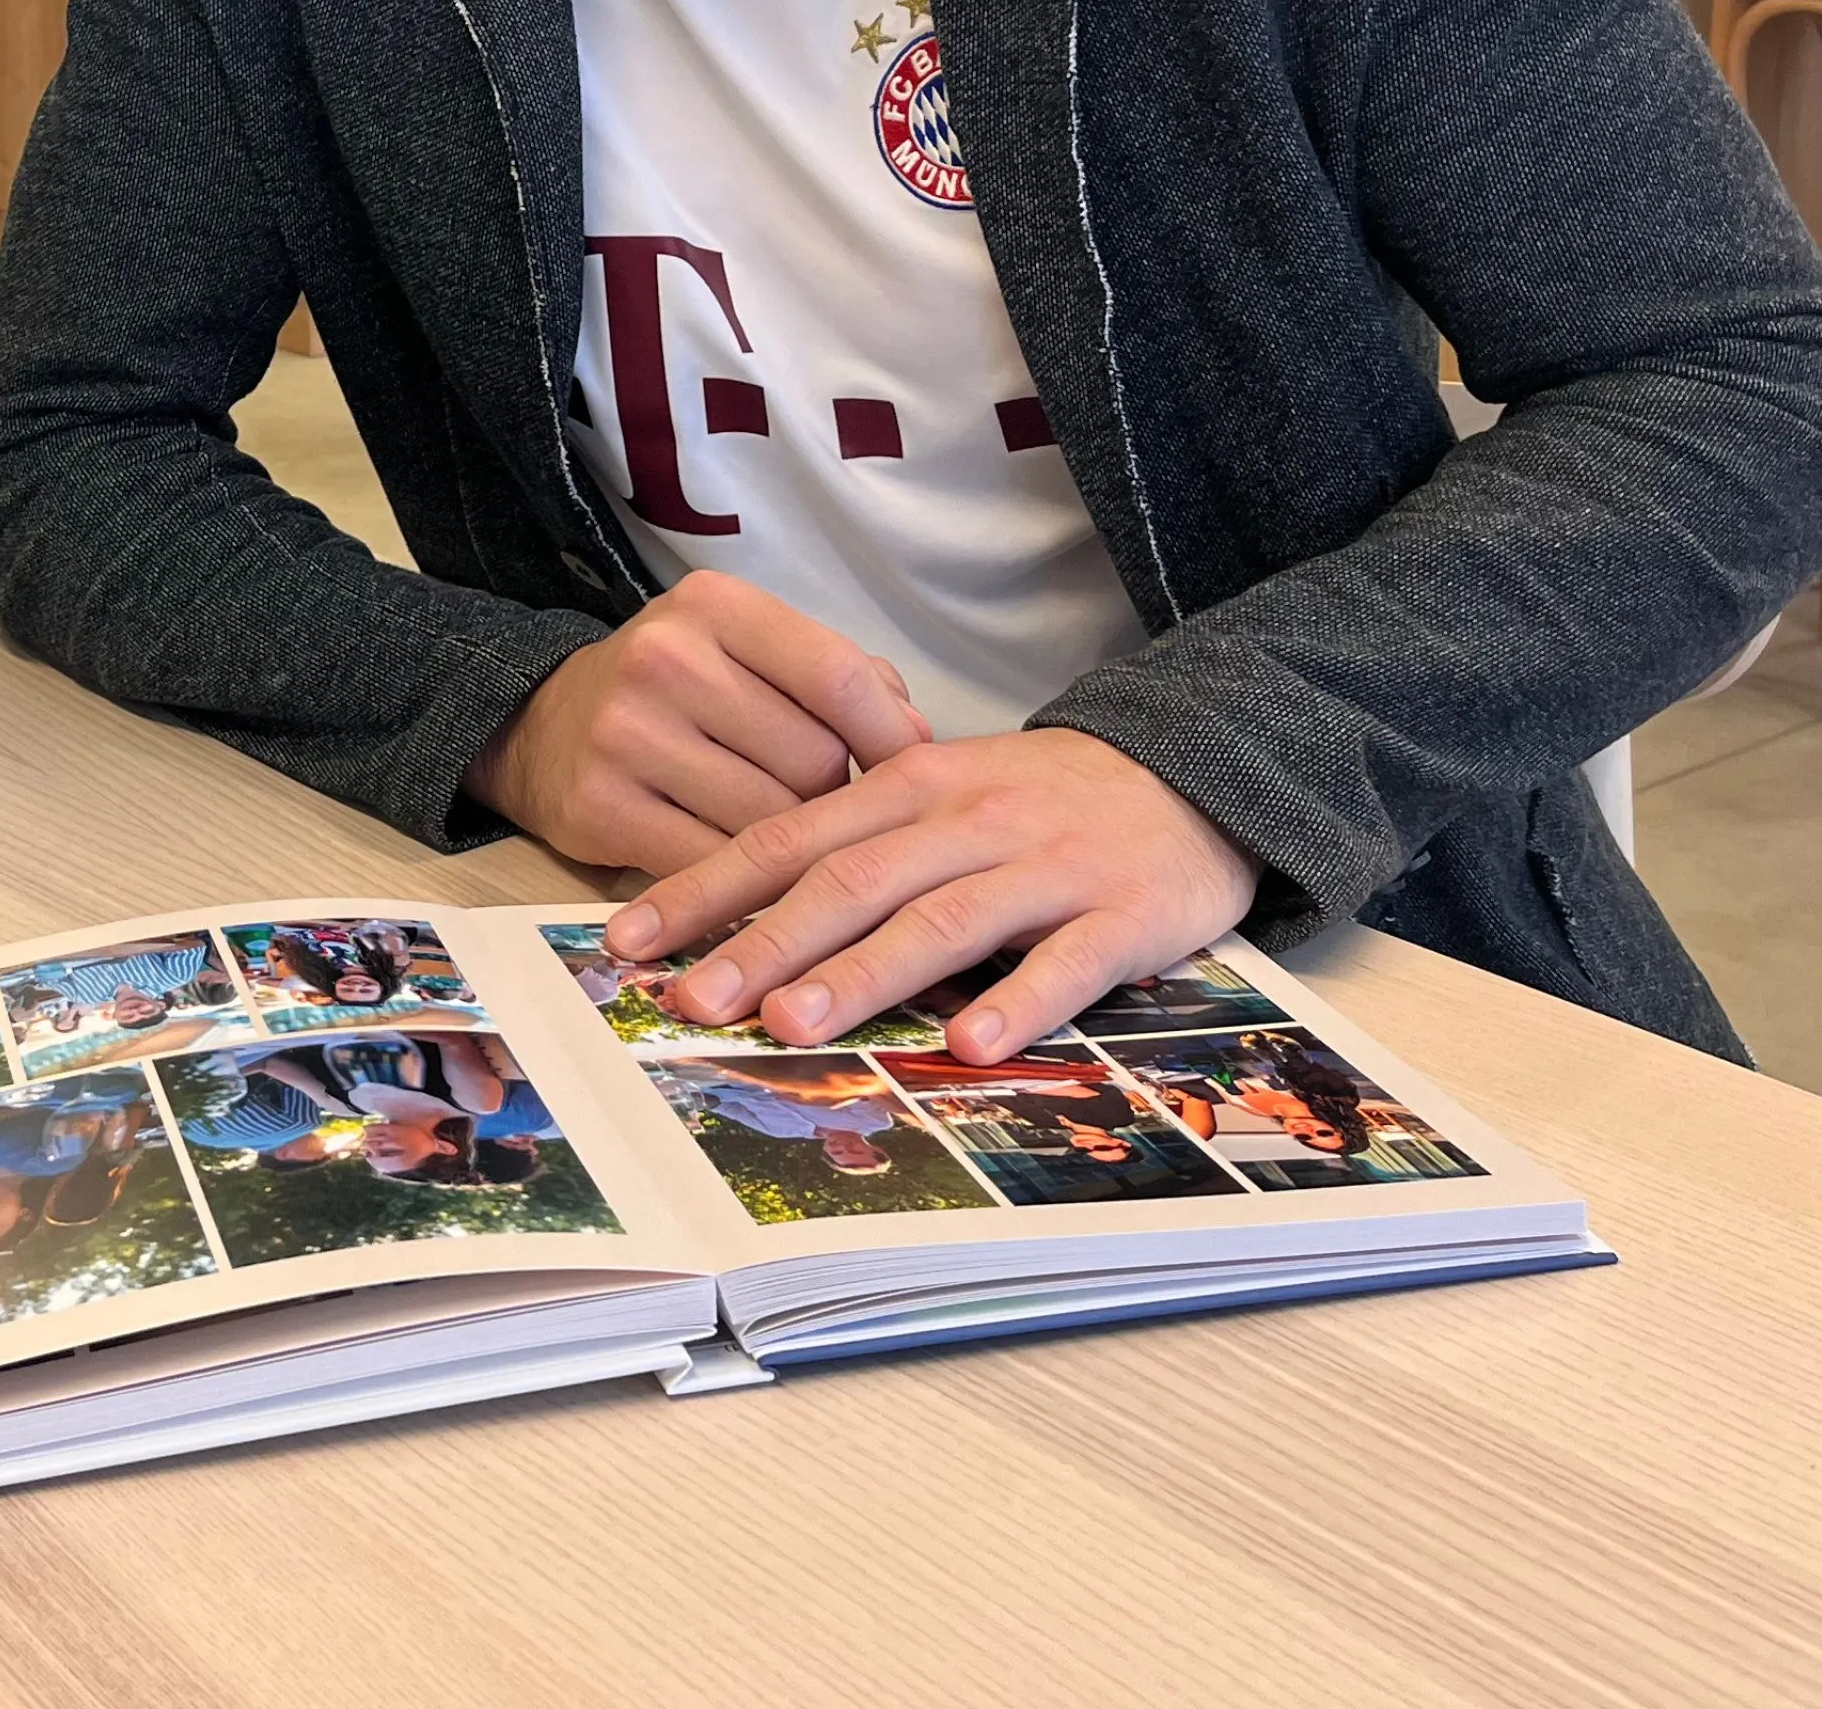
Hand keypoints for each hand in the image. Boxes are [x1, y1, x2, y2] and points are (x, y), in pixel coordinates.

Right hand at [469, 571, 930, 877]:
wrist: (542, 726)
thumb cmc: (677, 690)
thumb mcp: (748, 650)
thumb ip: (841, 677)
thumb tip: (917, 737)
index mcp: (716, 606)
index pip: (838, 676)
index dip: (892, 737)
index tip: (917, 776)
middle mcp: (667, 659)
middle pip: (812, 760)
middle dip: (835, 798)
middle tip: (824, 810)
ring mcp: (627, 735)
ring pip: (771, 823)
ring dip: (795, 848)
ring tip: (784, 840)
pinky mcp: (600, 807)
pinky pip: (714, 867)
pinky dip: (744, 885)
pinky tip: (747, 878)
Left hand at [605, 730, 1258, 1062]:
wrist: (1191, 774)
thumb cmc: (1042, 801)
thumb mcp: (941, 797)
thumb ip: (858, 846)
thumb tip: (742, 917)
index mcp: (911, 789)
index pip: (789, 837)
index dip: (706, 889)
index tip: (630, 939)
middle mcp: (968, 821)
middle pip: (852, 882)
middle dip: (765, 944)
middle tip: (694, 999)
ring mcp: (1046, 866)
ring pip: (943, 921)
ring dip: (865, 975)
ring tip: (795, 1024)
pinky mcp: (1121, 914)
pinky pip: (1065, 964)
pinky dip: (1017, 1004)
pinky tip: (971, 1046)